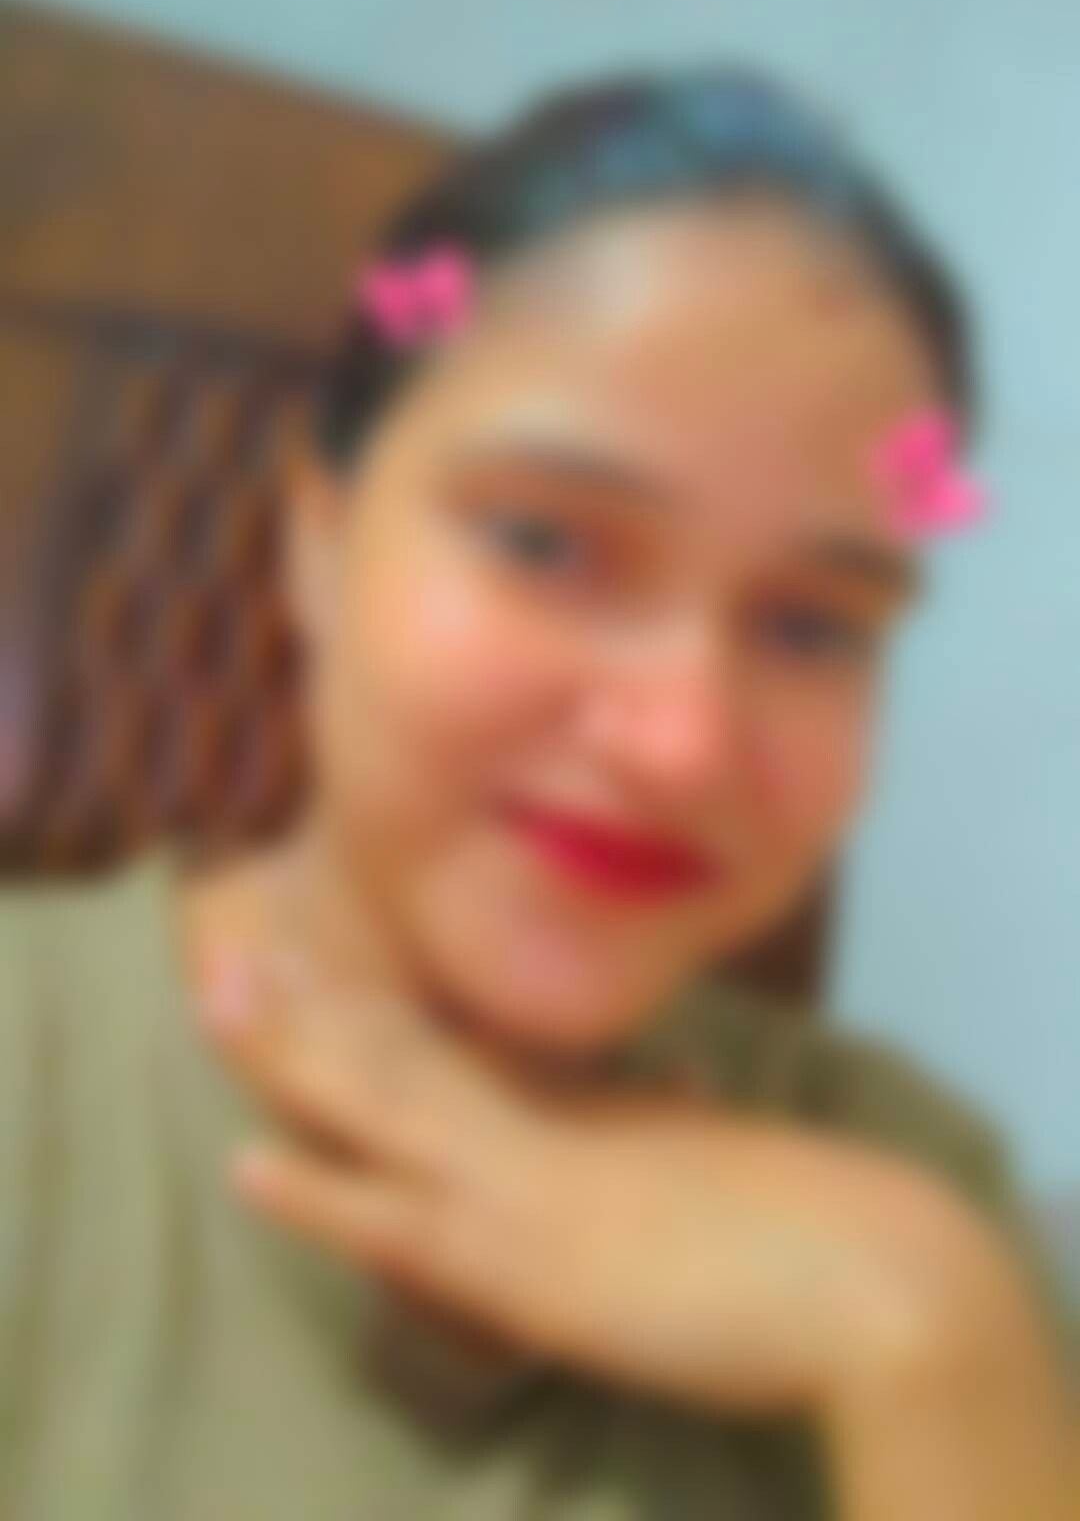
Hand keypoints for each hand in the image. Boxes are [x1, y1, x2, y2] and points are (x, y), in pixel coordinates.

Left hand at [200, 949, 1038, 1421]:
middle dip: (310, 1000)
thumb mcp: (715, 1157)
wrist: (873, 1265)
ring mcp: (526, 1186)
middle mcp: (538, 1126)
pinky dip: (323, 1193)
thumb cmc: (810, 1219)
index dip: (370, 1004)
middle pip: (400, 1047)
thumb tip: (679, 1081)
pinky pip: (403, 1222)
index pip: (451, 1048)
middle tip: (227, 934)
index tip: (306, 959)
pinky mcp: (530, 1258)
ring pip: (384, 1103)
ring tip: (216, 989)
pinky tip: (250, 1166)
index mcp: (574, 1106)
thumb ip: (673, 1123)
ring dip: (294, 1049)